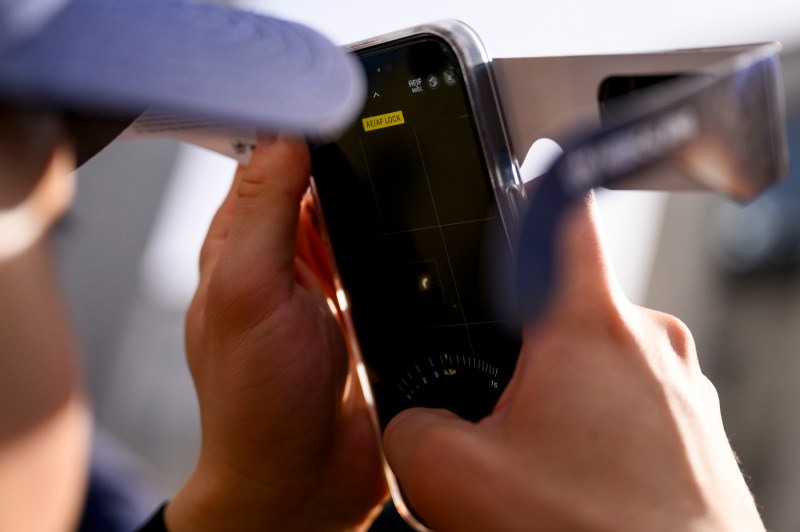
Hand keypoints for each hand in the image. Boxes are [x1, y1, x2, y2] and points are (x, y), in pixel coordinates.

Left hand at [167, 138, 386, 530]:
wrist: (303, 484)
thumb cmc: (256, 403)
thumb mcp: (248, 291)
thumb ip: (264, 211)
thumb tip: (287, 132)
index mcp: (242, 243)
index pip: (270, 159)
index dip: (305, 127)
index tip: (348, 106)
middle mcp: (283, 259)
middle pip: (322, 185)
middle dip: (354, 163)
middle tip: (393, 143)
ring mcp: (328, 286)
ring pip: (359, 218)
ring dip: (382, 202)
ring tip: (412, 184)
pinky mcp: (366, 310)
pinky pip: (387, 258)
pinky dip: (403, 242)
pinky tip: (422, 234)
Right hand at [383, 194, 763, 530]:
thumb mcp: (453, 478)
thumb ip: (408, 429)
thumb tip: (410, 423)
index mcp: (588, 325)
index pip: (563, 213)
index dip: (534, 188)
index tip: (519, 178)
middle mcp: (648, 341)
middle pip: (564, 307)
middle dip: (525, 349)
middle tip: (502, 410)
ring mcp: (682, 386)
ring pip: (598, 363)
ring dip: (562, 398)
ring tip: (543, 462)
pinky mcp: (695, 429)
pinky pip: (632, 404)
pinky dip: (598, 430)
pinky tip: (578, 484)